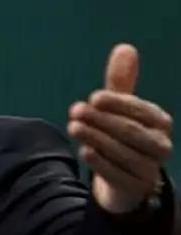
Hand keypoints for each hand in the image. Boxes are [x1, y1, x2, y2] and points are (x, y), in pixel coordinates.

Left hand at [67, 43, 173, 213]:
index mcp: (160, 121)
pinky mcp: (135, 186)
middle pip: (131, 131)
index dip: (117, 103)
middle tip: (75, 110)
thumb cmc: (122, 135)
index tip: (93, 97)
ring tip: (74, 127)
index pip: (141, 110)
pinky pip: (118, 174)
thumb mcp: (120, 108)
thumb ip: (121, 81)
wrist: (125, 179)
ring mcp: (149, 168)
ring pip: (123, 152)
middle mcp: (160, 145)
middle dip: (102, 120)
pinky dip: (100, 162)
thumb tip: (125, 47)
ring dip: (96, 138)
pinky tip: (84, 151)